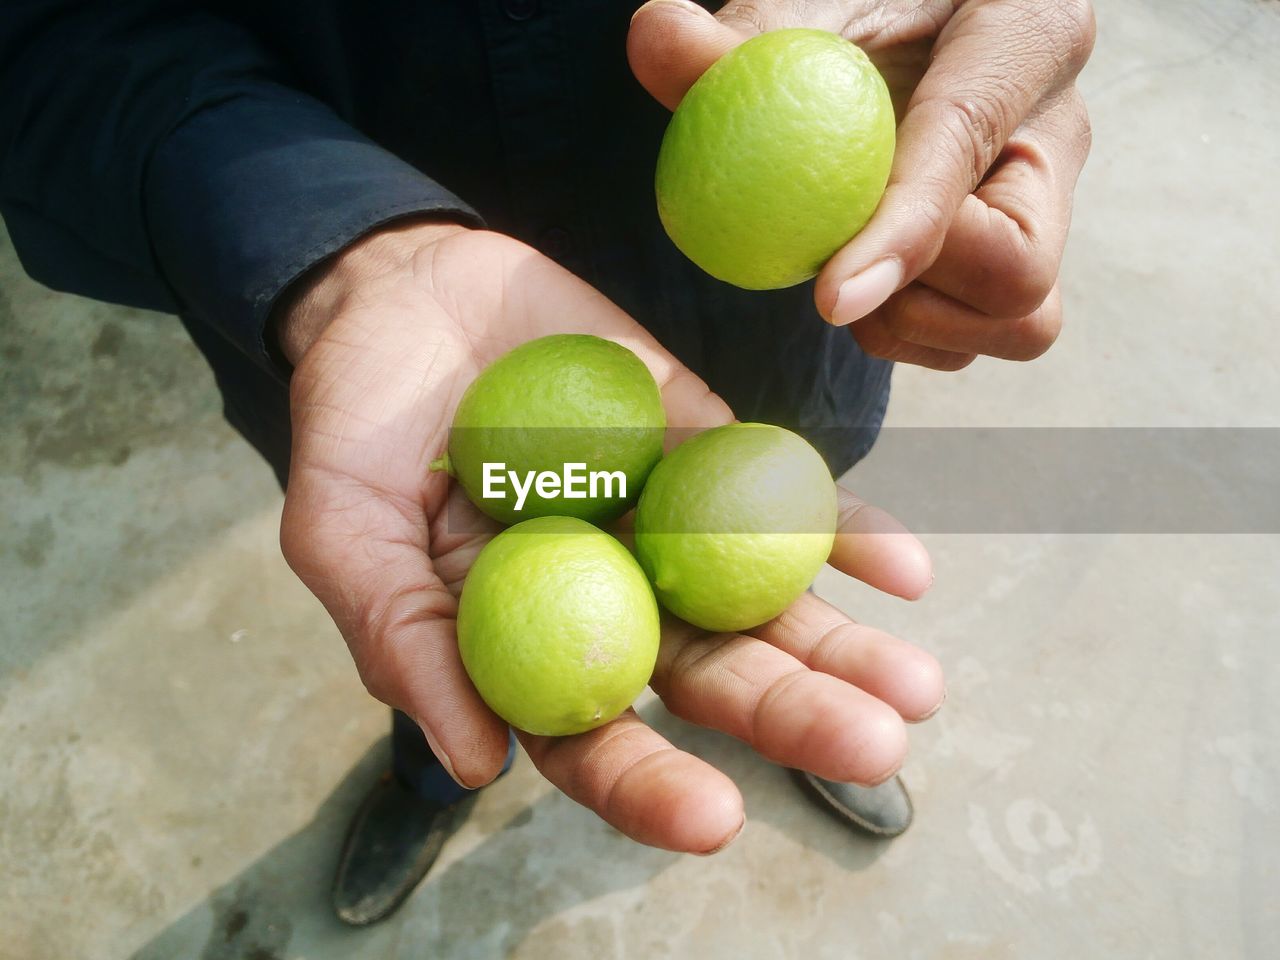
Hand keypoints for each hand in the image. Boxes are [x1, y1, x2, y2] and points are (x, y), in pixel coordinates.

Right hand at [278, 220, 943, 852]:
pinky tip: (903, 567)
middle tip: (871, 750)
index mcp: (523, 639)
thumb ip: (400, 636)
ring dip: (837, 645)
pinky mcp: (701, 444)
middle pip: (707, 677)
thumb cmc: (355, 421)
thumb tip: (475, 763)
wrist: (406, 290)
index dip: (646, 783)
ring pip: (759, 601)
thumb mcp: (343, 526)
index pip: (591, 736)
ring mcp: (663, 521)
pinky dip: (837, 530)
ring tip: (913, 688)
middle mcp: (609, 596)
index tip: (712, 816)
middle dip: (787, 718)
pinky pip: (776, 494)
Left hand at [629, 0, 1094, 368]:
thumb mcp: (810, 0)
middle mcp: (1056, 132)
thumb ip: (739, 35)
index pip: (967, 142)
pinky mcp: (1021, 253)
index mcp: (1026, 32)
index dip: (902, 231)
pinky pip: (979, 337)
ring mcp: (1049, 202)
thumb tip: (655, 42)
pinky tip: (858, 275)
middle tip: (829, 269)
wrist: (918, 18)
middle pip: (1022, 273)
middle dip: (915, 290)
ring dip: (909, 321)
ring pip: (1016, 322)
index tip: (829, 298)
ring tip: (841, 263)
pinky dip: (909, 329)